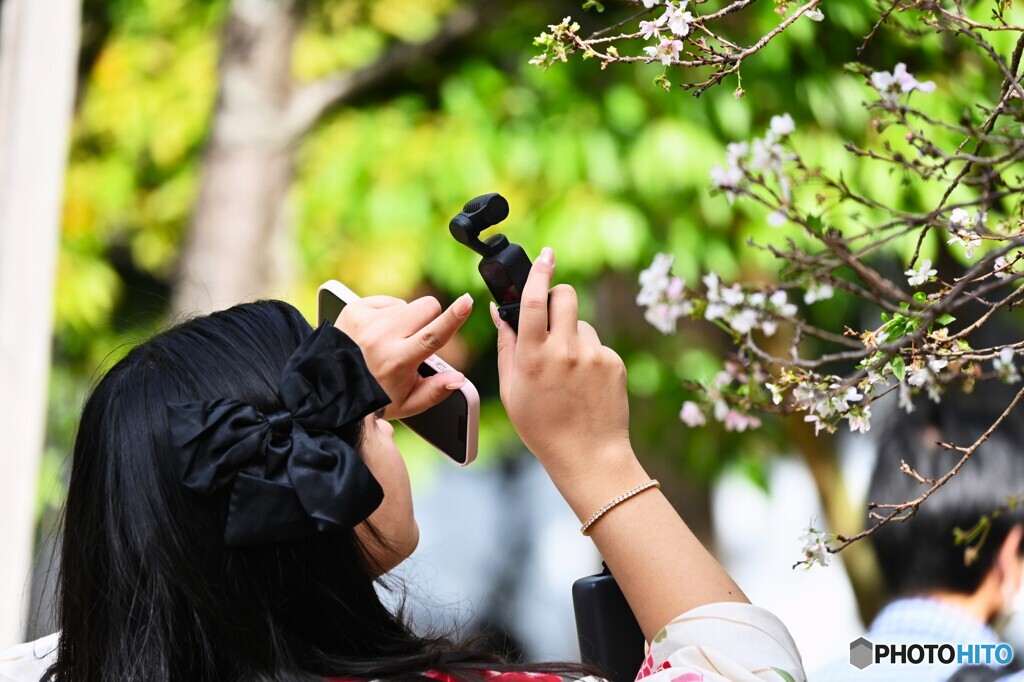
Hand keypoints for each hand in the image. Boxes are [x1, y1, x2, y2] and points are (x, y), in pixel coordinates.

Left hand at [336, 294, 472, 419]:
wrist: (331, 386)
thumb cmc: (373, 396)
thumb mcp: (407, 404)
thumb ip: (436, 392)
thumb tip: (459, 379)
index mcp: (397, 362)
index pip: (432, 336)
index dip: (454, 318)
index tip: (467, 301)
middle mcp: (381, 338)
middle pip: (427, 307)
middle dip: (431, 319)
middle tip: (417, 340)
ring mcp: (366, 320)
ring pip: (409, 304)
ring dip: (408, 320)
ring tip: (391, 342)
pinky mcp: (355, 308)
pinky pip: (389, 301)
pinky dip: (389, 315)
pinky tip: (377, 333)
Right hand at [492, 247, 632, 479]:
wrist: (589, 456)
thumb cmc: (543, 428)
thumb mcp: (512, 391)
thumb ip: (507, 347)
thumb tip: (500, 312)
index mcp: (533, 357)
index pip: (532, 301)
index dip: (537, 272)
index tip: (544, 256)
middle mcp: (565, 351)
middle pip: (565, 296)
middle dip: (557, 294)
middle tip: (551, 310)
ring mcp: (593, 355)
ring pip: (580, 324)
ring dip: (571, 335)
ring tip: (567, 372)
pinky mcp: (614, 362)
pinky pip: (597, 345)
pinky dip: (588, 356)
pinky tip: (584, 384)